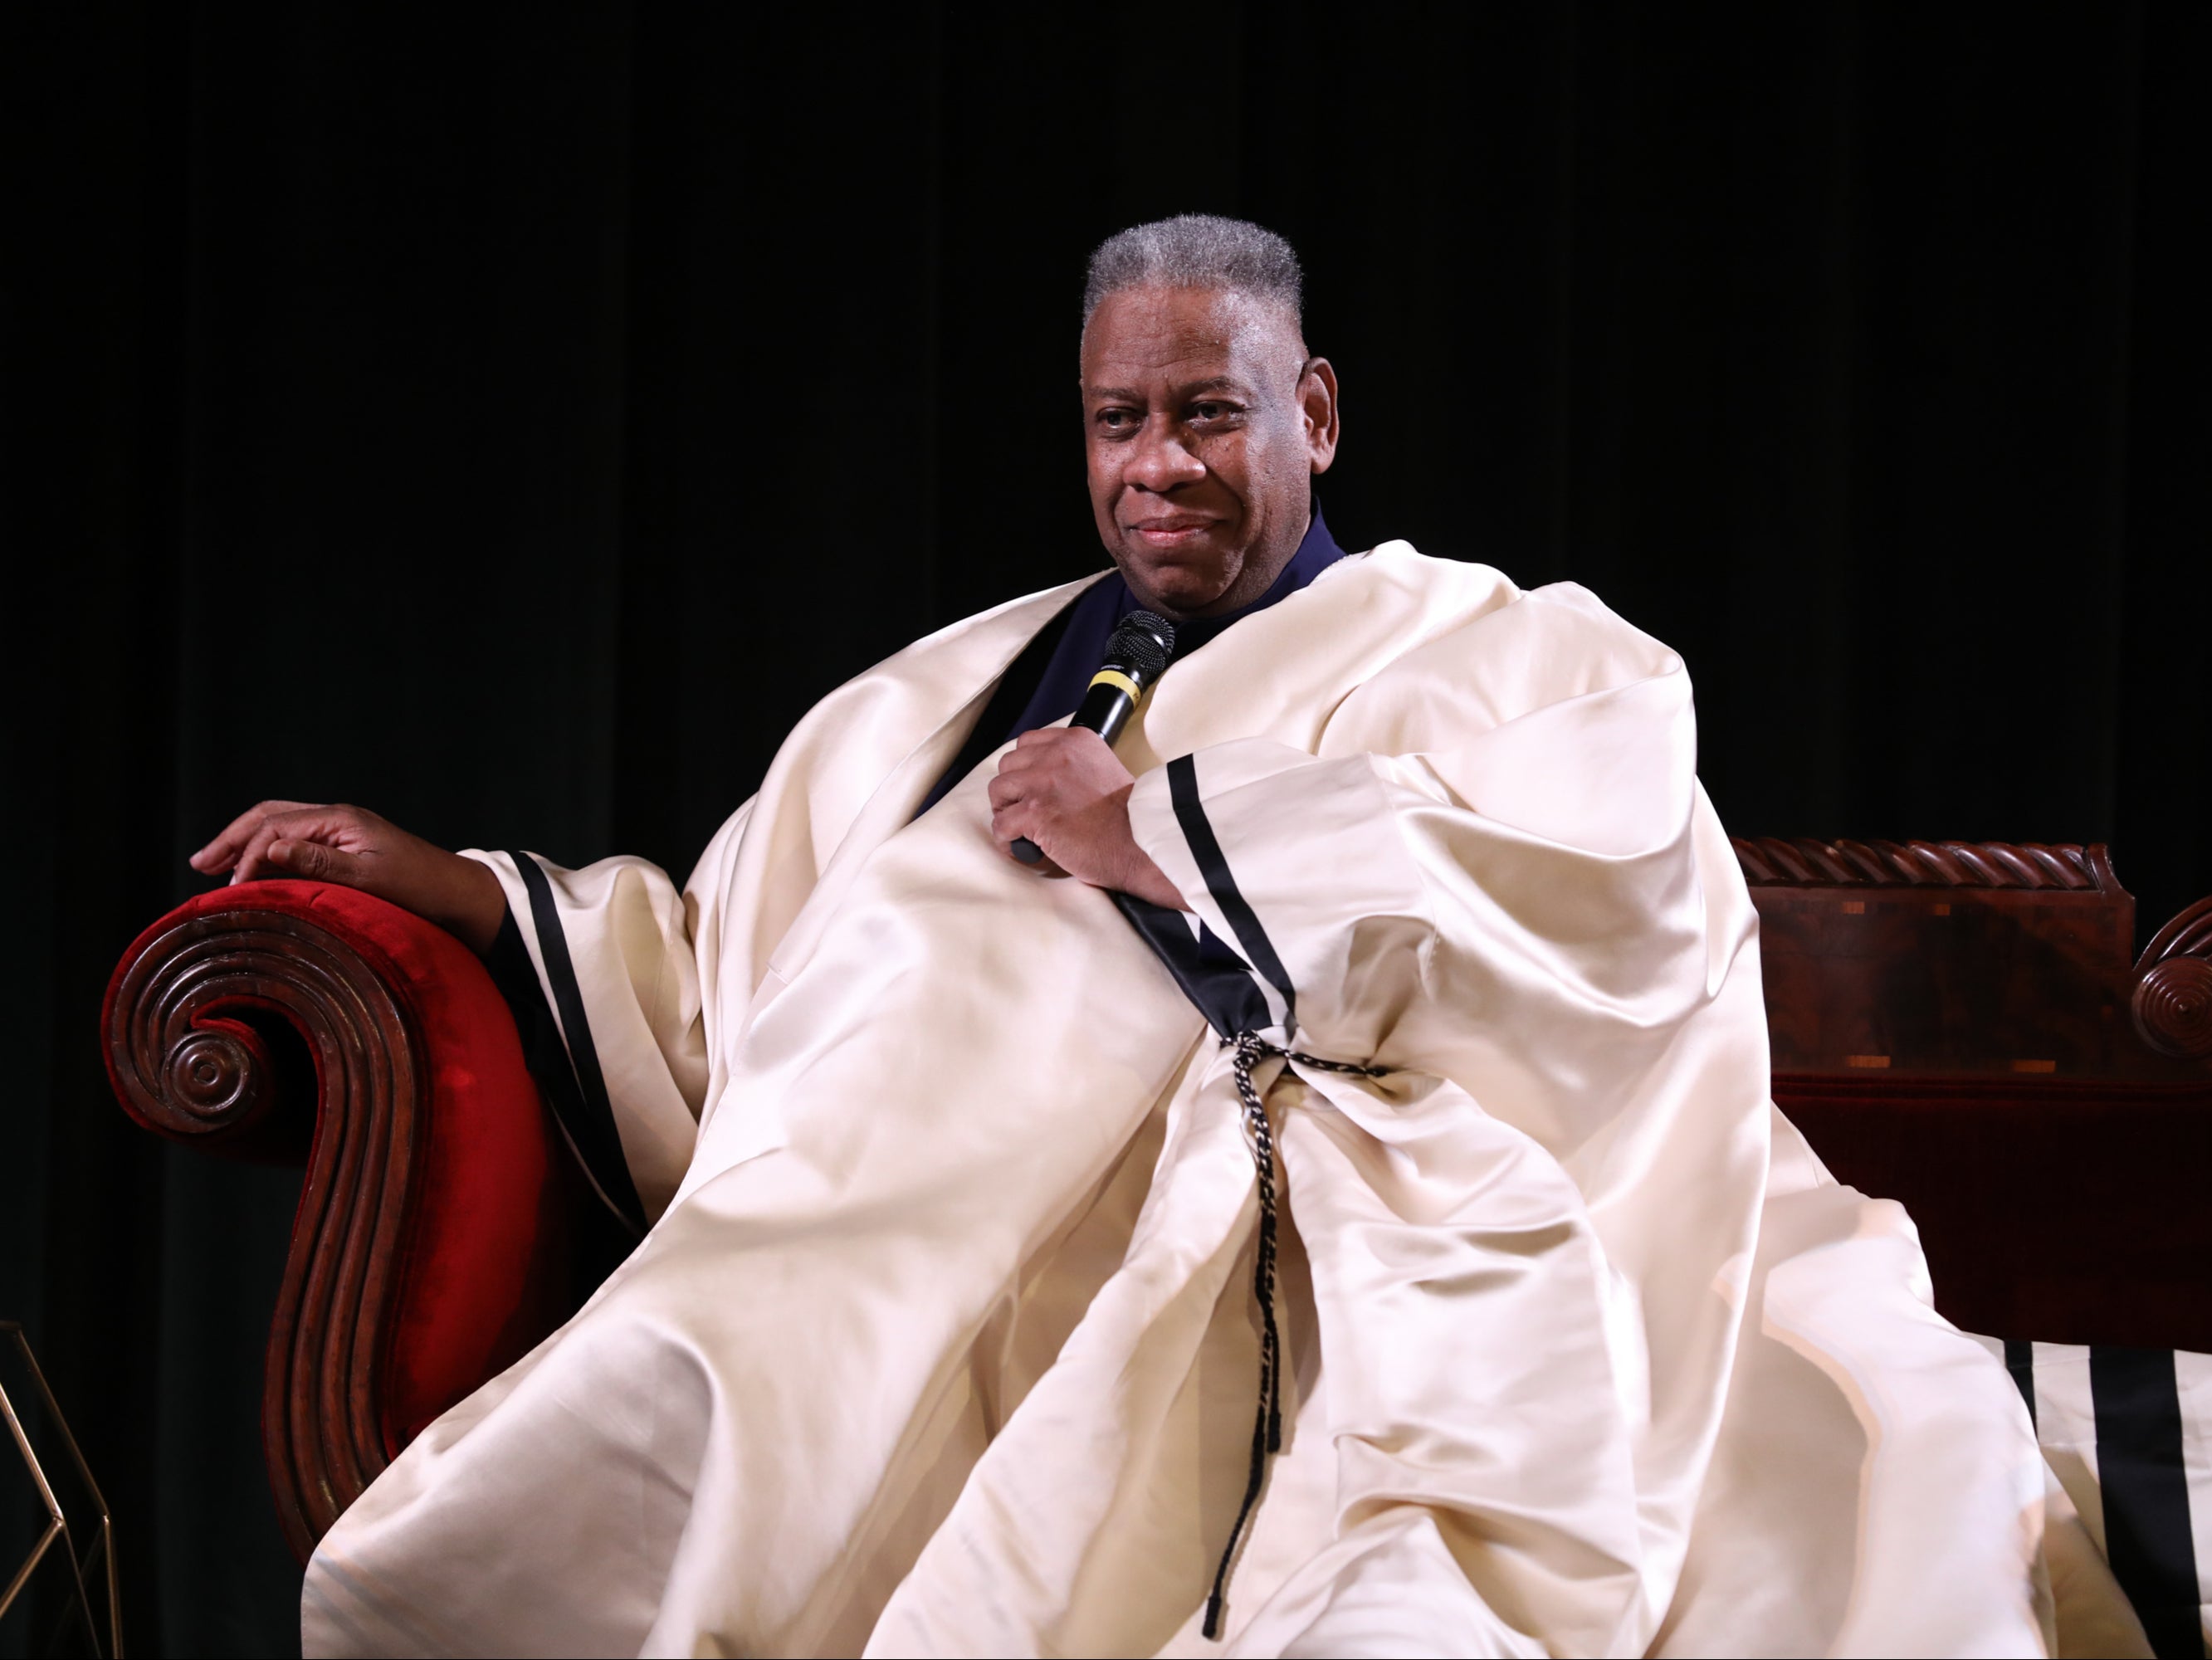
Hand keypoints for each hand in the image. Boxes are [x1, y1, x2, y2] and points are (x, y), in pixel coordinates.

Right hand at [189, 801, 507, 955]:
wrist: (456, 892)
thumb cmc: (419, 886)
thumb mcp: (368, 877)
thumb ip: (318, 862)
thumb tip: (269, 848)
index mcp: (339, 818)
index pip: (275, 826)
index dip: (245, 855)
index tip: (230, 889)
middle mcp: (335, 817)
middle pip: (269, 816)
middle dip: (231, 838)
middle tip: (199, 864)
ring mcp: (339, 830)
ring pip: (278, 825)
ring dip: (244, 843)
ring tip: (213, 866)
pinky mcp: (343, 846)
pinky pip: (294, 841)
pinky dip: (266, 854)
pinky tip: (250, 872)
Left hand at [988, 729, 1187, 910]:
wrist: (1141, 842)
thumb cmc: (1127, 817)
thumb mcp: (1103, 768)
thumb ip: (1074, 765)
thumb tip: (1045, 779)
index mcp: (1075, 741)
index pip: (1028, 743)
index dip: (1024, 768)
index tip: (1031, 787)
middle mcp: (1056, 755)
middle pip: (1008, 765)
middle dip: (1012, 789)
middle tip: (1024, 810)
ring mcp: (1043, 783)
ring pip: (998, 791)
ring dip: (1006, 812)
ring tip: (1021, 829)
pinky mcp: (1034, 813)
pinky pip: (1001, 825)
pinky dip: (1007, 839)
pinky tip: (1022, 847)